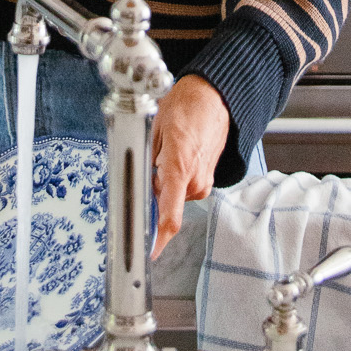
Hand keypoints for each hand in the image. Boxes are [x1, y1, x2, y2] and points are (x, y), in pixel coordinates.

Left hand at [150, 74, 230, 259]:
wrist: (214, 97)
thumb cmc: (184, 107)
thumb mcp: (154, 130)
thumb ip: (146, 164)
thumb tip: (136, 190)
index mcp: (179, 167)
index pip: (170, 216)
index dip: (158, 240)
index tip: (148, 254)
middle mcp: (195, 180)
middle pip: (165, 206)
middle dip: (152, 196)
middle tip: (147, 169)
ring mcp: (203, 181)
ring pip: (174, 198)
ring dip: (163, 186)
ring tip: (164, 155)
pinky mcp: (207, 180)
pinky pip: (184, 190)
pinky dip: (174, 181)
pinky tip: (173, 158)